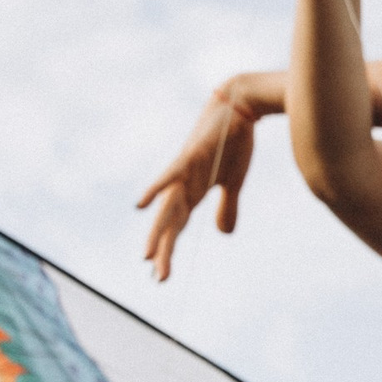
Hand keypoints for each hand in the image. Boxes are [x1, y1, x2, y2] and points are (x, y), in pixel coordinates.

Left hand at [136, 72, 281, 280]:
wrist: (241, 104)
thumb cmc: (235, 141)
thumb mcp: (233, 183)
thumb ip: (227, 207)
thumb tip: (222, 234)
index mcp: (193, 192)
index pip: (177, 227)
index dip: (168, 250)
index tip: (160, 276)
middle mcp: (183, 184)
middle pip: (170, 222)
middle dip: (163, 250)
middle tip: (158, 278)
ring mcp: (185, 170)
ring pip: (169, 206)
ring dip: (159, 230)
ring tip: (148, 255)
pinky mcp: (190, 155)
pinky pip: (171, 175)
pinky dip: (156, 188)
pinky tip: (140, 205)